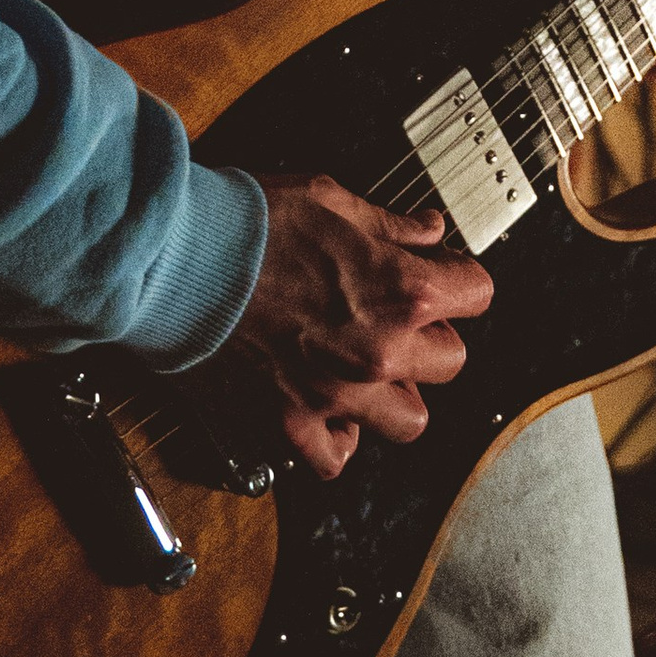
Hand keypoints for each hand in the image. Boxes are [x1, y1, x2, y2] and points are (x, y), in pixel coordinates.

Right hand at [232, 173, 493, 478]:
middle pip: (451, 360)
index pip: (477, 293)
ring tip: (367, 366)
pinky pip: (336, 457)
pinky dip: (336, 437)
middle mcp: (380, 350)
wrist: (177, 259)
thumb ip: (390, 223)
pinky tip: (327, 406)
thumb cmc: (247, 224)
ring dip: (395, 392)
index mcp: (401, 289)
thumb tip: (428, 230)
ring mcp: (337, 393)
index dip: (458, 277)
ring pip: (409, 419)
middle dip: (431, 334)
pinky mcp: (291, 421)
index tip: (442, 273)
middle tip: (398, 315)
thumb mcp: (331, 200)